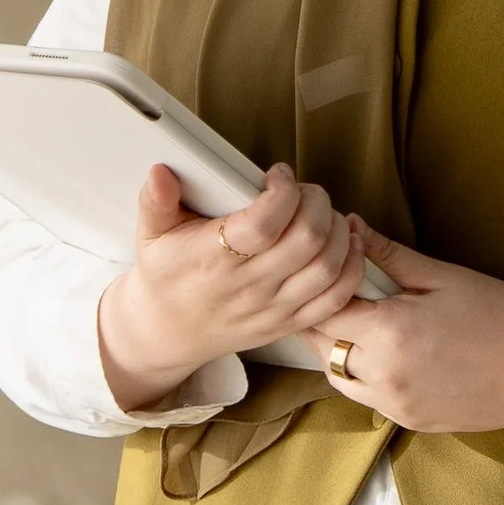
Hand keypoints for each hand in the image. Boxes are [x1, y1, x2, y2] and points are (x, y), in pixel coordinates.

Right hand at [98, 163, 372, 416]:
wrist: (168, 332)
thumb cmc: (166, 276)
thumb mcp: (151, 235)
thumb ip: (155, 200)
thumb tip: (160, 172)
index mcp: (214, 260)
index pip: (263, 225)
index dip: (282, 192)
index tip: (277, 175)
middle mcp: (249, 286)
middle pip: (307, 239)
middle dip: (316, 202)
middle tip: (303, 191)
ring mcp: (274, 308)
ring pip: (328, 267)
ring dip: (338, 231)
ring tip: (322, 213)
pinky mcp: (290, 322)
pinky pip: (336, 299)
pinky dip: (352, 267)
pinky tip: (347, 242)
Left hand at [317, 232, 503, 434]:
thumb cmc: (500, 311)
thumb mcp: (443, 276)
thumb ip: (389, 256)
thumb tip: (352, 227)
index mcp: (389, 333)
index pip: (322, 311)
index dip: (320, 288)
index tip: (329, 270)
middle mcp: (384, 376)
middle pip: (321, 347)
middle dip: (322, 319)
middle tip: (339, 293)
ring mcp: (396, 405)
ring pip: (337, 377)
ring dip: (338, 350)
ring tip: (361, 322)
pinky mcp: (410, 422)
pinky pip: (367, 397)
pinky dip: (365, 375)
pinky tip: (387, 352)